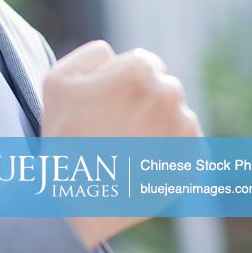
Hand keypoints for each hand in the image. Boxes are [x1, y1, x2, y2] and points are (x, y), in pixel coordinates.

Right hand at [40, 40, 202, 246]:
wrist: (78, 198)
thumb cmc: (63, 136)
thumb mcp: (58, 79)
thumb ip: (92, 55)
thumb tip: (114, 54)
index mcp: (139, 70)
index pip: (142, 62)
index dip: (119, 81)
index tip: (102, 104)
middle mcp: (170, 94)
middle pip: (160, 87)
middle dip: (141, 101)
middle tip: (111, 127)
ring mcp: (185, 128)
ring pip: (174, 115)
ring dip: (156, 125)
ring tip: (125, 148)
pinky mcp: (194, 160)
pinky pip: (185, 144)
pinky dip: (168, 150)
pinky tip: (141, 162)